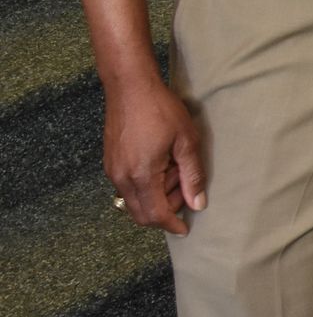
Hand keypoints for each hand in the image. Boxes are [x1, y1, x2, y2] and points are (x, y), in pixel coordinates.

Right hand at [104, 76, 205, 233]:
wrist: (130, 86)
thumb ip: (192, 175)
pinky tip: (161, 164)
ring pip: (134, 201)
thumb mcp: (186, 141)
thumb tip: (198, 204)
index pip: (155, 214)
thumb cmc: (160, 109)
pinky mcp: (110, 162)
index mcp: (141, 175)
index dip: (172, 224)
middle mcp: (121, 178)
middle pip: (141, 214)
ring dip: (156, 197)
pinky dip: (146, 186)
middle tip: (185, 188)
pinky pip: (127, 187)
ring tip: (175, 170)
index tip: (185, 229)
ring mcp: (112, 170)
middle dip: (165, 210)